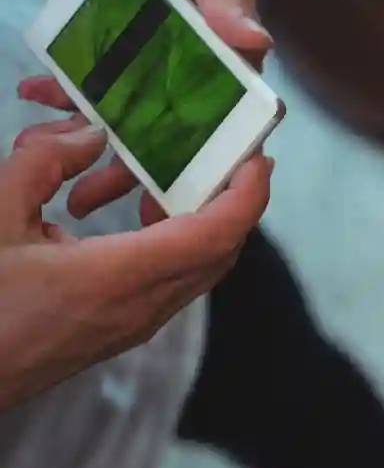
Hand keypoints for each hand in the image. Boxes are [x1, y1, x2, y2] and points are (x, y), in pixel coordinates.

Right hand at [0, 115, 271, 410]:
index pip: (215, 235)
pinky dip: (166, 244)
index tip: (257, 157)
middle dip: (228, 200)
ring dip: (190, 221)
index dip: (247, 194)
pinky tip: (121, 219)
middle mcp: (140, 309)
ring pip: (194, 267)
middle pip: (218, 250)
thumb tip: (89, 134)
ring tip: (150, 182)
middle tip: (216, 157)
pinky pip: (167, 283)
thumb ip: (42, 165)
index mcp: (118, 279)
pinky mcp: (116, 333)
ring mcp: (131, 327)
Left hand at [17, 0, 268, 223]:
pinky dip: (67, 101)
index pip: (240, 122)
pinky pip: (98, 95)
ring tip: (73, 193)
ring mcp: (163, 74)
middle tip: (120, 211)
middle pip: (184, 140)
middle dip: (151, 180)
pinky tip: (37, 97)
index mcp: (239, 59)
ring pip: (138, 130)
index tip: (195, 197)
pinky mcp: (127, 64)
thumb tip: (257, 39)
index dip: (223, 164)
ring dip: (106, 160)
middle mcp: (205, 77)